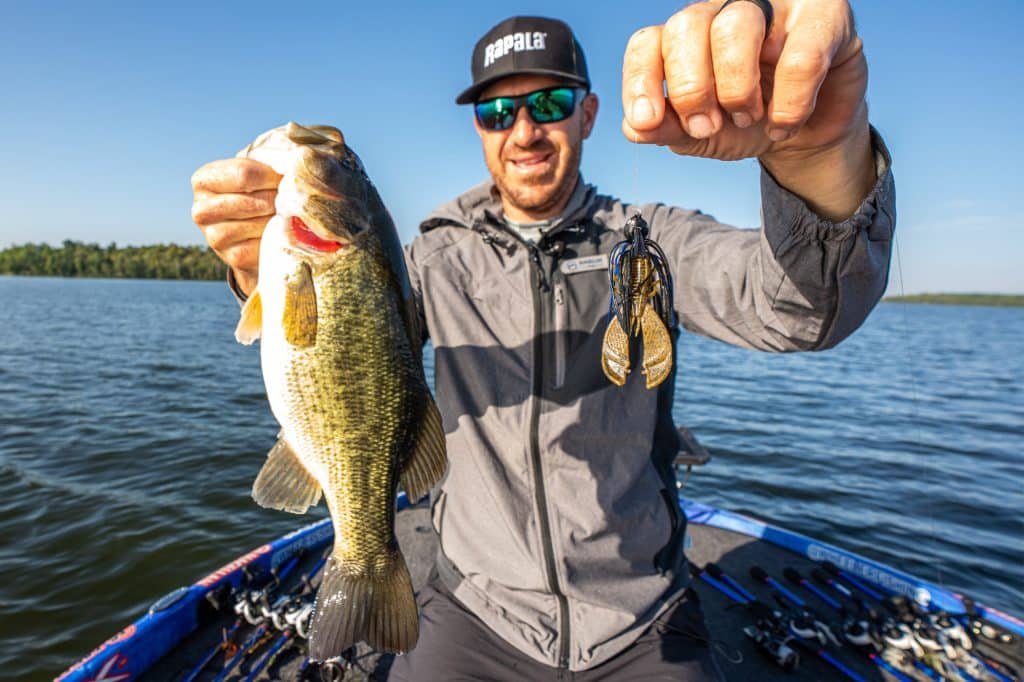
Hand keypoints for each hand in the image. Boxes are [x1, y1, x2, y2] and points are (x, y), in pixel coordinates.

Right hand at [191, 159, 280, 295]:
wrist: (251, 234)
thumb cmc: (256, 193)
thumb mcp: (256, 172)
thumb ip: (269, 162)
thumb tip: (297, 161)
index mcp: (203, 180)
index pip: (243, 174)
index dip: (271, 177)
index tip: (285, 178)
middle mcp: (201, 209)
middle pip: (254, 201)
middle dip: (279, 200)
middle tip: (290, 199)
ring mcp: (213, 236)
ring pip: (261, 223)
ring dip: (280, 218)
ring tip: (284, 213)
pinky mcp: (232, 257)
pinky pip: (265, 244)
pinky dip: (278, 236)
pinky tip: (279, 230)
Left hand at [622, 0, 874, 218]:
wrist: (808, 133)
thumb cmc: (748, 123)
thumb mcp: (701, 136)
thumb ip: (667, 129)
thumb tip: (634, 127)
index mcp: (686, 38)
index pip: (648, 41)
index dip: (640, 79)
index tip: (647, 120)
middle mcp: (724, 11)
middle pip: (686, 26)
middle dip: (689, 88)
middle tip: (706, 127)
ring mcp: (774, 7)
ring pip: (735, 27)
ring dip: (736, 89)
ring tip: (748, 119)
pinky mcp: (823, 16)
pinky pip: (800, 55)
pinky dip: (788, 103)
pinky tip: (783, 125)